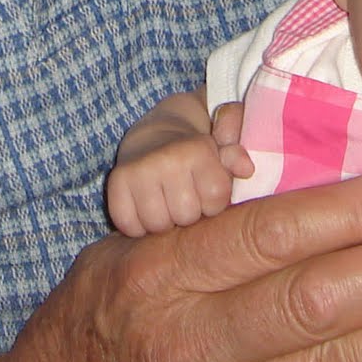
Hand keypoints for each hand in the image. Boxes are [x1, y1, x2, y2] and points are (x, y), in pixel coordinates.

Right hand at [107, 128, 246, 235]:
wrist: (155, 136)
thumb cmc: (196, 153)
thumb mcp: (222, 149)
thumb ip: (236, 158)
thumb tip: (246, 168)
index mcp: (196, 150)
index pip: (215, 200)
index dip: (214, 201)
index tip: (207, 189)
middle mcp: (166, 158)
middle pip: (186, 216)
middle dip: (189, 213)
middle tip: (185, 197)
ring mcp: (138, 170)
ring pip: (157, 225)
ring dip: (163, 221)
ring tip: (167, 204)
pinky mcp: (115, 181)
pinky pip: (128, 225)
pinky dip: (136, 224)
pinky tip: (145, 209)